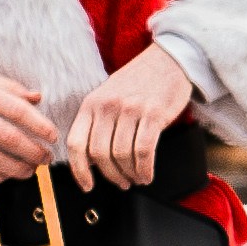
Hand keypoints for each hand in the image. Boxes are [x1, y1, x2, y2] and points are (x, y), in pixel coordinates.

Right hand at [0, 66, 60, 183]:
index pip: (17, 110)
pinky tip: (7, 174)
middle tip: (46, 158)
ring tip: (31, 169)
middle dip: (34, 152)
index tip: (53, 136)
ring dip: (19, 169)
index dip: (40, 125)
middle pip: (9, 138)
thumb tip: (38, 98)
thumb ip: (9, 88)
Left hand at [67, 44, 195, 187]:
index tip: (87, 185)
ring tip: (137, 178)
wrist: (169, 60)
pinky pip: (144, 151)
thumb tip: (90, 160)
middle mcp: (108, 106)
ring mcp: (130, 109)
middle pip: (100, 154)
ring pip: (121, 155)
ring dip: (130, 174)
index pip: (76, 143)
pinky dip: (145, 169)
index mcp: (91, 103)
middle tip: (121, 183)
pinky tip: (147, 174)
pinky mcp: (153, 113)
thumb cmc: (139, 82)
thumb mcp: (108, 96)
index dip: (79, 170)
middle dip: (111, 175)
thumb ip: (97, 123)